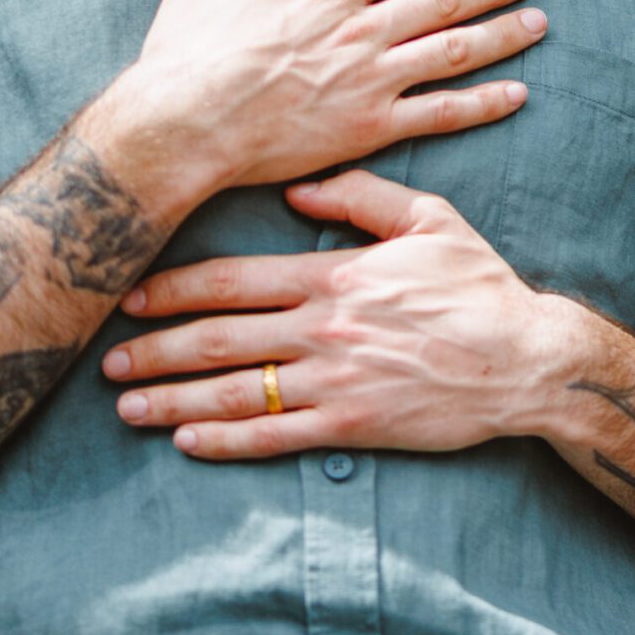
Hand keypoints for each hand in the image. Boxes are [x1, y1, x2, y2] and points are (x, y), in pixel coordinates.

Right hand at [79, 0, 546, 217]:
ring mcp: (369, 82)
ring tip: (538, 21)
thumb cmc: (184, 58)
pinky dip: (484, 103)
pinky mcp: (369, 129)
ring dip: (503, 34)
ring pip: (455, 51)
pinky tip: (517, 93)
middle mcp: (359, 31)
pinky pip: (442, 114)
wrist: (179, 130)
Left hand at [101, 168, 602, 460]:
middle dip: (154, 349)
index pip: (234, 279)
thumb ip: (361, 196)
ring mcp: (336, 379)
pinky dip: (225, 441)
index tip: (130, 296)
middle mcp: (324, 327)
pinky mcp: (353, 424)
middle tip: (106, 361)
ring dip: (173, 399)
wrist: (528, 359)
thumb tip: (298, 191)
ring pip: (235, 391)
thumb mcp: (430, 218)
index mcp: (336, 274)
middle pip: (219, 338)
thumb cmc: (481, 286)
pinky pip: (274, 435)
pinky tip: (187, 443)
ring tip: (127, 406)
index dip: (174, 288)